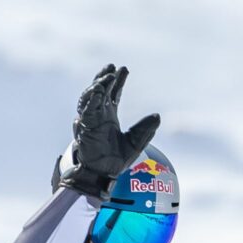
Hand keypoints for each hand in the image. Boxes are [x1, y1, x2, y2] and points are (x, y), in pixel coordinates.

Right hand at [59, 64, 160, 196]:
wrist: (104, 175)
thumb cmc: (116, 161)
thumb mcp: (136, 143)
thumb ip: (145, 130)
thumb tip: (158, 116)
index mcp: (109, 116)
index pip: (113, 94)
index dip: (118, 81)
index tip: (124, 68)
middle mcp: (98, 116)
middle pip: (100, 91)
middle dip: (105, 78)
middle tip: (112, 67)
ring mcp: (90, 121)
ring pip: (90, 98)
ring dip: (98, 86)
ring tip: (107, 76)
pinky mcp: (84, 129)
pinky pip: (86, 111)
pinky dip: (91, 100)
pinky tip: (98, 91)